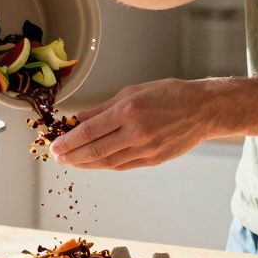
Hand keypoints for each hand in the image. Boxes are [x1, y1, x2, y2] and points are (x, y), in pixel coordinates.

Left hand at [50, 79, 220, 170]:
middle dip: (72, 156)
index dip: (69, 141)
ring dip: (86, 164)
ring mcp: (146, 149)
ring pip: (108, 162)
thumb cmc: (170, 95)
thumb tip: (80, 118)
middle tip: (57, 158)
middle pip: (95, 151)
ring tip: (72, 162)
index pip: (89, 131)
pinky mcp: (154, 160)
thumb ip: (104, 107)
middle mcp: (136, 132)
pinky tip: (94, 163)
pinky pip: (123, 166)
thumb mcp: (133, 92)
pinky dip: (106, 166)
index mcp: (128, 111)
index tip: (55, 146)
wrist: (203, 110)